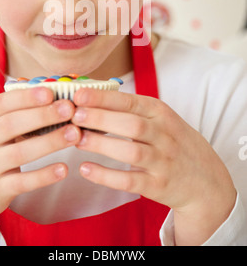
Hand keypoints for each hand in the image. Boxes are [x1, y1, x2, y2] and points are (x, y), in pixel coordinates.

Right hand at [0, 87, 80, 244]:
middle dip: (43, 115)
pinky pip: (22, 182)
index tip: (50, 92)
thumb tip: (52, 90)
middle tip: (69, 109)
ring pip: (20, 152)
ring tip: (75, 134)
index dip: (26, 97)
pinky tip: (63, 169)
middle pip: (12, 124)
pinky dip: (43, 176)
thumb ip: (16, 111)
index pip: (2, 103)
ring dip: (50, 142)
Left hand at [72, 89, 236, 244]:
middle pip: (132, 124)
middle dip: (101, 118)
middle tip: (74, 115)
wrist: (205, 180)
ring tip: (77, 140)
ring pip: (131, 152)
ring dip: (102, 145)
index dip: (104, 98)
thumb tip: (90, 99)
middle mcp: (165, 135)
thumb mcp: (161, 119)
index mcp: (162, 114)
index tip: (79, 95)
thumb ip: (132, 110)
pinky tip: (86, 169)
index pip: (131, 102)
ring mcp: (163, 162)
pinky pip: (130, 181)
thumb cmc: (173, 142)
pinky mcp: (158, 186)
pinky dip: (106, 176)